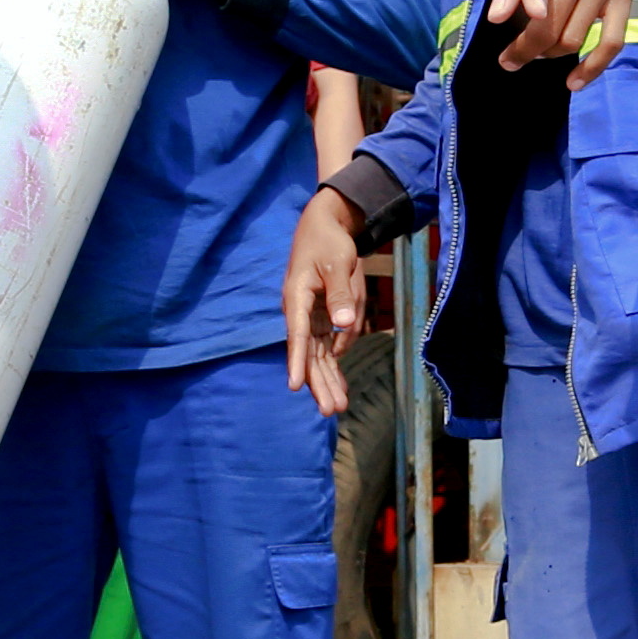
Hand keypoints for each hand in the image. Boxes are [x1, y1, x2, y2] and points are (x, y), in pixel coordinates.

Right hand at [283, 191, 369, 414]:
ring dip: (328, 381)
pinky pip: (328, 349)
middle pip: (309, 354)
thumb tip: (343, 325)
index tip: (294, 386)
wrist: (324, 228)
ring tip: (338, 406)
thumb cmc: (328, 242)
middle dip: (319, 384)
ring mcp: (311, 318)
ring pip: (319, 356)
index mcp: (298, 298)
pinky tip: (340, 387)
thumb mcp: (338, 263)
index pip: (297, 335)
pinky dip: (335, 366)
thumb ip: (341, 293)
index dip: (296, 361)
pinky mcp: (322, 319)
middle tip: (330, 410)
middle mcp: (300, 312)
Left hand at [488, 0, 637, 86]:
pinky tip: (574, 82)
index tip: (505, 30)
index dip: (526, 3)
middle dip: (526, 49)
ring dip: (550, 55)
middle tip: (510, 59)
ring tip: (536, 53)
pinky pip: (613, 41)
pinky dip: (594, 67)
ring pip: (575, 37)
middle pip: (552, 22)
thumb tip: (497, 17)